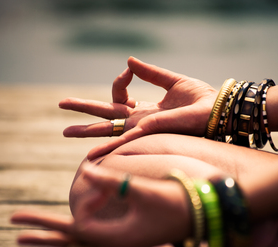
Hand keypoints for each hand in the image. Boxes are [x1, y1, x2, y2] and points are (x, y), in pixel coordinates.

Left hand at [11, 166, 190, 246]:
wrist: (206, 214)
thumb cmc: (177, 202)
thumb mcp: (142, 191)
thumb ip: (112, 182)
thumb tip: (83, 169)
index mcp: (117, 238)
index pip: (73, 232)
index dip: (46, 223)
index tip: (20, 217)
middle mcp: (117, 245)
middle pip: (72, 241)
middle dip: (43, 232)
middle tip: (14, 226)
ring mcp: (123, 243)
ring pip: (82, 243)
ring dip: (56, 239)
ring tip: (29, 241)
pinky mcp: (129, 236)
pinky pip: (95, 243)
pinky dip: (75, 246)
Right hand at [59, 57, 217, 159]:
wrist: (216, 111)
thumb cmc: (200, 99)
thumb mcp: (172, 81)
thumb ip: (151, 73)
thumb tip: (129, 61)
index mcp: (146, 107)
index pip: (119, 94)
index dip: (118, 81)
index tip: (127, 70)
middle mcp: (140, 120)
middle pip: (106, 114)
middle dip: (83, 110)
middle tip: (61, 104)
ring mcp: (142, 128)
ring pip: (108, 130)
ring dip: (86, 131)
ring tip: (65, 131)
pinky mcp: (149, 133)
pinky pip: (124, 142)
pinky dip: (107, 147)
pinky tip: (91, 154)